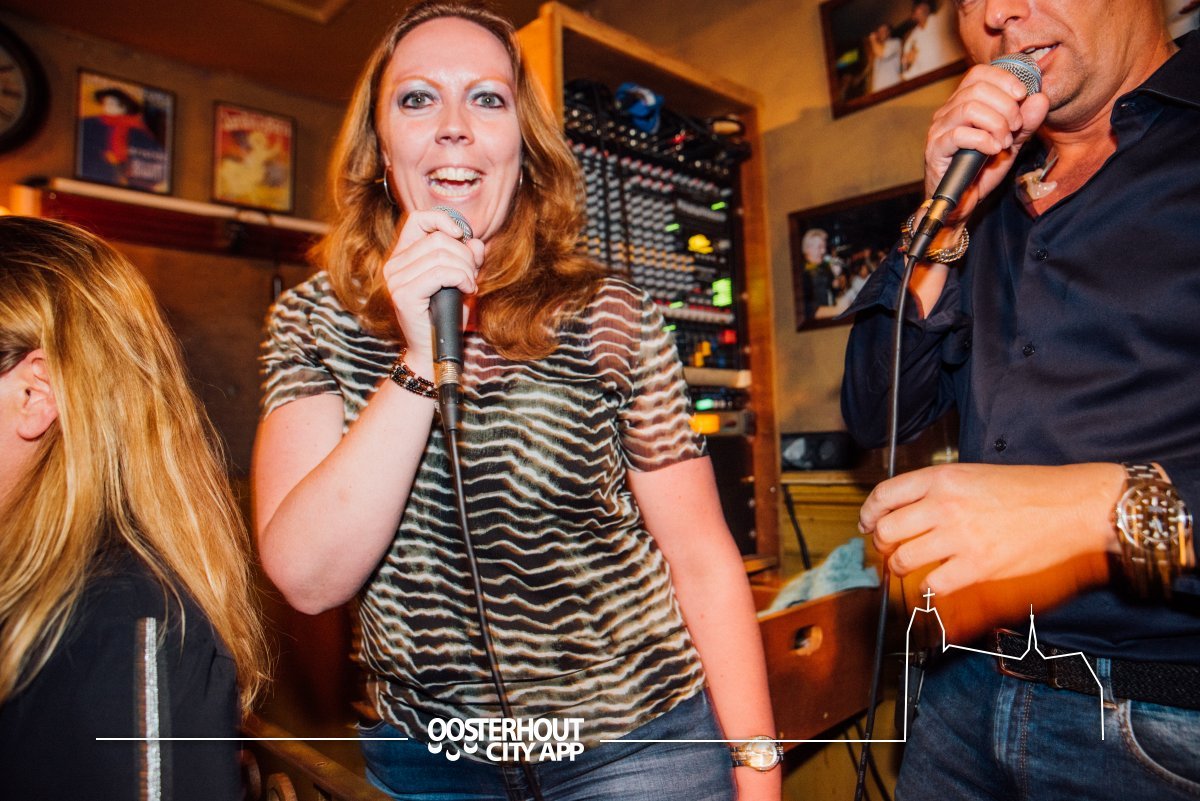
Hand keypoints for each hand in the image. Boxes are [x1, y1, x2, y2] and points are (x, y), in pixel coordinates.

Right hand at [381, 208, 484, 372]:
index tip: (461, 236)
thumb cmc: (446, 317)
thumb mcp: (460, 280)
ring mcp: (395, 280)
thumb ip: (467, 258)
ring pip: (442, 255)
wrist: (434, 352)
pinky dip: (462, 278)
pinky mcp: (404, 295)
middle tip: (472, 276)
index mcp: (402, 256)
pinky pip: (441, 273)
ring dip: (466, 269)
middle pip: (438, 239)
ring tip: (470, 285)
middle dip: (464, 255)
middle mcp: (393, 265)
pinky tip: (468, 289)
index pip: (418, 219)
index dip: (443, 220)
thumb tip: (475, 241)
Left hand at [860, 463, 1123, 634]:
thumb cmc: (1030, 489)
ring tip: (909, 568)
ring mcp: (958, 537)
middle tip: (888, 550)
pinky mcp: (977, 567)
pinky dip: (928, 588)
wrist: (1072, 506)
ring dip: (899, 568)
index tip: (868, 524)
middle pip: (885, 530)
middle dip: (881, 544)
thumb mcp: (974, 474)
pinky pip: (931, 584)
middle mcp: (943, 505)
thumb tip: (906, 510)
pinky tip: (936, 582)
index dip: (869, 513)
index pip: (884, 495)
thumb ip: (938, 489)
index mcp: (942, 478)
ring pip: (901, 559)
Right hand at [924, 63, 1049, 225]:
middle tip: (1016, 127)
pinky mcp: (935, 149)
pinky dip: (984, 140)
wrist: (963, 201)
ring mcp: (939, 130)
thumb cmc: (982, 169)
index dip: (1004, 79)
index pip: (979, 73)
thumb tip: (1040, 98)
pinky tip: (993, 150)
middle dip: (1006, 106)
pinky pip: (960, 135)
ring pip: (969, 108)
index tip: (1022, 95)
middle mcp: (948, 112)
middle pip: (977, 88)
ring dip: (996, 123)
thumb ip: (1026, 122)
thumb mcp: (1012, 142)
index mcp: (963, 103)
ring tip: (1004, 142)